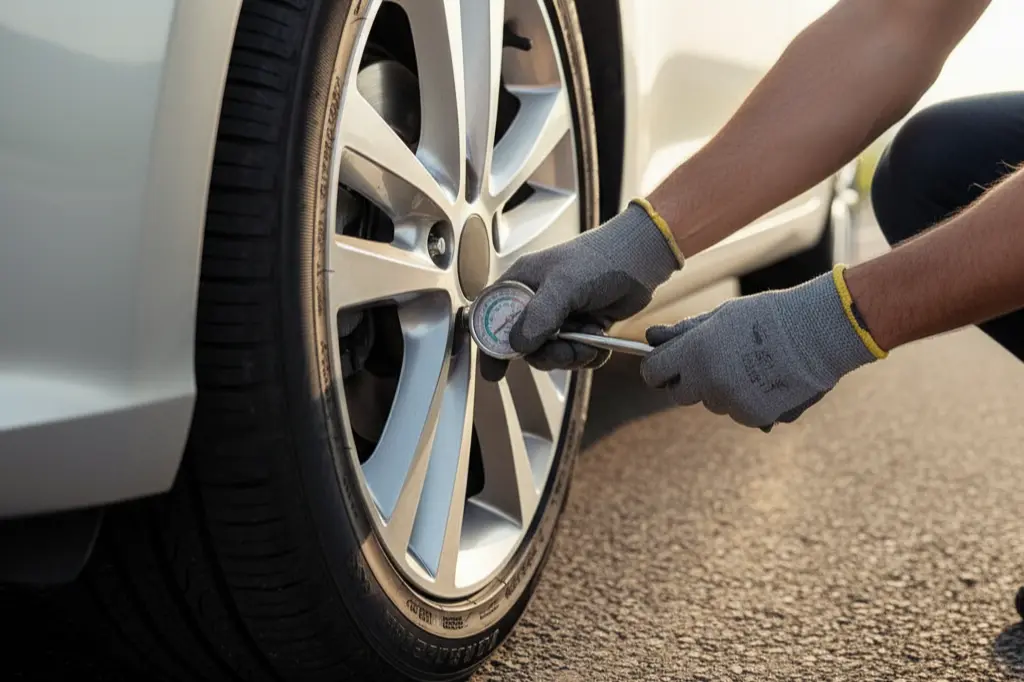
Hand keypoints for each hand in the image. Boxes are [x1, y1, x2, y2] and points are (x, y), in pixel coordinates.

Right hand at [480, 200, 683, 380]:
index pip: (492, 317)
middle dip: (546, 354)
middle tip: (565, 352)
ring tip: (589, 343)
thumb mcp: (565, 284)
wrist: (641, 260)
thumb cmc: (600, 259)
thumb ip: (540, 315)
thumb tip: (518, 345)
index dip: (490, 345)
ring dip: (570, 356)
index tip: (494, 372)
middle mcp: (536, 301)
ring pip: (550, 354)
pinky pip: (574, 355)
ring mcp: (558, 316)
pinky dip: (587, 356)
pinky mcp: (580, 327)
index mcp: (521, 283)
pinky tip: (600, 344)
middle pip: (523, 345)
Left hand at [639, 266, 887, 430]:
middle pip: (679, 394)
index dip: (657, 367)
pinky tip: (766, 379)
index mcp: (695, 353)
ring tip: (751, 364)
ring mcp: (732, 403)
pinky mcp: (755, 418)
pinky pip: (737, 413)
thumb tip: (649, 337)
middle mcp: (709, 382)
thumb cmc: (767, 317)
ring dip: (721, 389)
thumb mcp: (720, 317)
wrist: (820, 331)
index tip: (664, 364)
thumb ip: (683, 332)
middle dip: (689, 381)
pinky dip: (746, 401)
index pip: (653, 372)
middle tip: (713, 361)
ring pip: (712, 403)